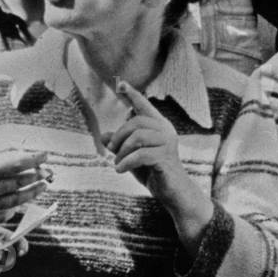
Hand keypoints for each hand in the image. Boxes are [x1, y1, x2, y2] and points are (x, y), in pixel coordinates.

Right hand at [0, 142, 47, 225]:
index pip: (17, 164)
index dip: (34, 159)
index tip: (45, 155)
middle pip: (21, 183)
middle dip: (36, 176)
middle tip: (48, 172)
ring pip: (16, 200)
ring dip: (31, 194)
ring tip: (42, 188)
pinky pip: (2, 215)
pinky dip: (12, 210)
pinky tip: (17, 207)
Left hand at [102, 80, 205, 216]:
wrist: (173, 193)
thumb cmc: (153, 172)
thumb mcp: (131, 157)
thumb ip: (120, 146)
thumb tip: (104, 136)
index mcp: (158, 126)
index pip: (144, 106)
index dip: (132, 94)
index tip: (120, 83)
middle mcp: (165, 130)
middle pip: (135, 123)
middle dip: (118, 137)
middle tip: (112, 152)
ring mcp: (167, 143)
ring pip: (137, 137)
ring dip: (122, 152)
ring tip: (117, 164)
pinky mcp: (165, 157)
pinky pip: (140, 155)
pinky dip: (126, 162)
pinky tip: (120, 170)